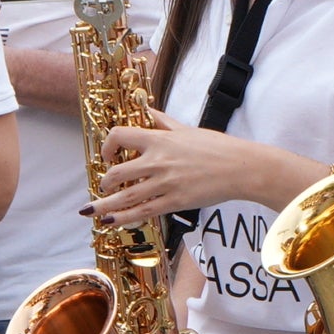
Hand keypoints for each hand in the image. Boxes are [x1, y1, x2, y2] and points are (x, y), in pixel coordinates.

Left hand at [91, 112, 267, 225]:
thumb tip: (149, 111)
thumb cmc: (218, 147)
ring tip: (92, 210)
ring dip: (104, 205)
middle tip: (103, 187)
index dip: (107, 146)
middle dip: (104, 183)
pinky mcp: (174, 202)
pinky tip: (111, 222)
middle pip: (117, 173)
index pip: (120, 136)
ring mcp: (165, 183)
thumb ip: (165, 122)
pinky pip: (142, 212)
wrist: (241, 168)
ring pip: (125, 197)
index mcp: (160, 140)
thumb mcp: (188, 129)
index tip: (107, 156)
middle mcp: (157, 161)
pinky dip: (123, 219)